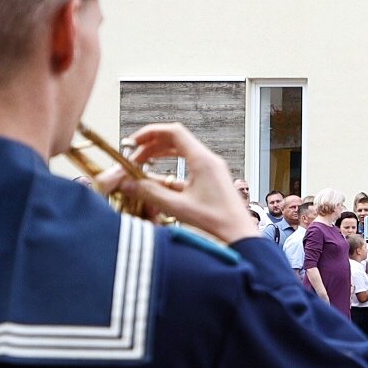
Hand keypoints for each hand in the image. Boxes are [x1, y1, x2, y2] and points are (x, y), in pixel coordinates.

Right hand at [106, 123, 261, 243]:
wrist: (239, 235)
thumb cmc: (218, 221)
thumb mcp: (178, 207)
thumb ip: (150, 194)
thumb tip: (128, 184)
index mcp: (203, 160)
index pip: (173, 132)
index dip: (150, 133)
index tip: (134, 142)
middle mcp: (208, 161)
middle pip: (175, 141)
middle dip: (152, 147)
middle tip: (134, 159)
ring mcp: (211, 170)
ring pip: (182, 153)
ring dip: (161, 157)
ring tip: (143, 166)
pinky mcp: (211, 181)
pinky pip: (188, 167)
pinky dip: (171, 170)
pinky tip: (158, 182)